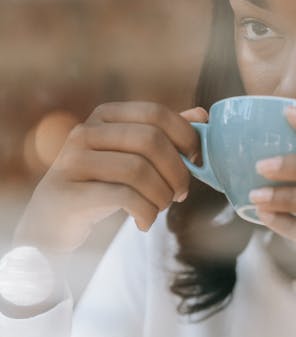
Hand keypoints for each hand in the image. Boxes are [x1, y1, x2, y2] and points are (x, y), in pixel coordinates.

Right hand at [12, 102, 207, 254]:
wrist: (53, 223)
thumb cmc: (101, 186)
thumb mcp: (132, 156)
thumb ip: (164, 136)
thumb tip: (202, 116)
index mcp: (105, 116)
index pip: (156, 113)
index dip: (186, 136)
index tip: (197, 161)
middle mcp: (85, 132)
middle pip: (150, 140)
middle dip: (176, 171)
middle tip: (180, 193)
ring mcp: (72, 161)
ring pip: (138, 169)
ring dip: (161, 195)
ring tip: (160, 208)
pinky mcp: (68, 193)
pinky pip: (122, 197)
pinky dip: (145, 212)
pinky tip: (144, 222)